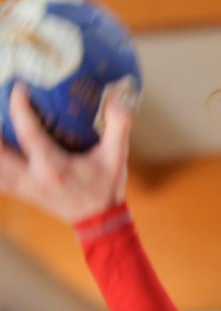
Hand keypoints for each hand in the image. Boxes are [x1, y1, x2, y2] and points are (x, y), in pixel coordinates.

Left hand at [0, 83, 134, 222]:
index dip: (20, 109)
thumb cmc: (106, 187)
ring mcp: (24, 187)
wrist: (100, 222)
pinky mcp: (21, 192)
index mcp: (54, 167)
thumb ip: (118, 126)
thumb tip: (116, 97)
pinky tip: (2, 152)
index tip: (19, 89)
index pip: (29, 134)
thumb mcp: (117, 156)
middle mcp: (33, 177)